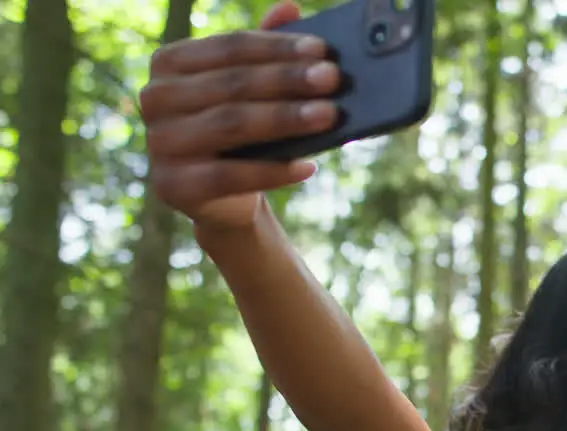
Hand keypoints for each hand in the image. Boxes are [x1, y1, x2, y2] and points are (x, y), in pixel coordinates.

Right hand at [140, 1, 340, 233]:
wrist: (222, 198)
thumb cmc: (241, 134)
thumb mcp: (250, 91)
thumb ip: (265, 51)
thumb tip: (290, 8)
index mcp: (170, 63)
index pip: (230, 47)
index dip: (278, 47)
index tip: (322, 51)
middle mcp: (156, 98)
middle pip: (232, 83)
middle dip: (288, 80)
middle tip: (332, 79)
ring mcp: (159, 143)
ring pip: (231, 124)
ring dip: (285, 119)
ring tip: (329, 116)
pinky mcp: (173, 185)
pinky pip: (230, 175)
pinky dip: (273, 171)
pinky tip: (308, 166)